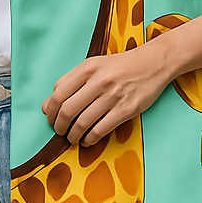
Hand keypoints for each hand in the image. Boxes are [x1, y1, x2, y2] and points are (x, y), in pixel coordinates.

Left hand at [44, 47, 171, 145]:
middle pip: (67, 111)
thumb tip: (48, 106)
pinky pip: (101, 130)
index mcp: (87, 68)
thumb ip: (70, 82)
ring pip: (82, 123)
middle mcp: (98, 81)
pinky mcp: (126, 109)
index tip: (51, 119)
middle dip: (59, 127)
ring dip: (73, 136)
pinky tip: (87, 140)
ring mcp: (113, 96)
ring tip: (73, 138)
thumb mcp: (93, 65)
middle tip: (60, 132)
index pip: (58, 94)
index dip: (51, 111)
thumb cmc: (120, 65)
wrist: (153, 62)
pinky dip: (90, 139)